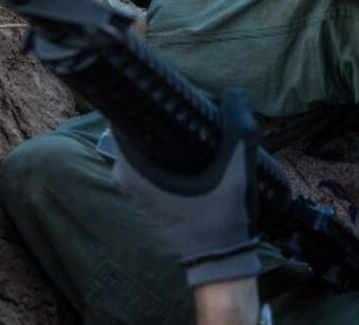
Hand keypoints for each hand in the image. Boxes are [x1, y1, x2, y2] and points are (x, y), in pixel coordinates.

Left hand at [114, 90, 262, 286]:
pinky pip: (147, 166)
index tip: (168, 96)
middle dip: (158, 119)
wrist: (219, 262)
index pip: (122, 122)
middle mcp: (125, 180)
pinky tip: (189, 152)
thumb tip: (232, 96)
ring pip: (141, 150)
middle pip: (134, 133)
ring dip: (162, 138)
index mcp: (134, 171)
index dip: (145, 105)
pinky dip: (162, 156)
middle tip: (187, 109)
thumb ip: (236, 129)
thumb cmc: (222, 219)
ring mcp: (132, 192)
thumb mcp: (235, 171)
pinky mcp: (144, 200)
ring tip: (192, 128)